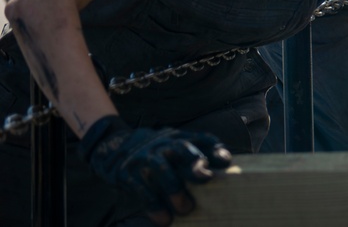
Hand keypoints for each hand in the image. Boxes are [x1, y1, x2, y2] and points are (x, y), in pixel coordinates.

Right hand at [80, 115, 231, 225]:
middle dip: (195, 162)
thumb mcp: (173, 146)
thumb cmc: (154, 152)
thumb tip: (221, 171)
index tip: (226, 161)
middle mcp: (162, 145)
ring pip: (162, 170)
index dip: (215, 148)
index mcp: (177, 138)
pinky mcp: (127, 173)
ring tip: (186, 209)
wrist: (112, 146)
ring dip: (176, 191)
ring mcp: (144, 157)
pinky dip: (154, 206)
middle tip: (207, 177)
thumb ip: (193, 157)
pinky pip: (142, 190)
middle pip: (182, 149)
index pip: (201, 139)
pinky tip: (164, 219)